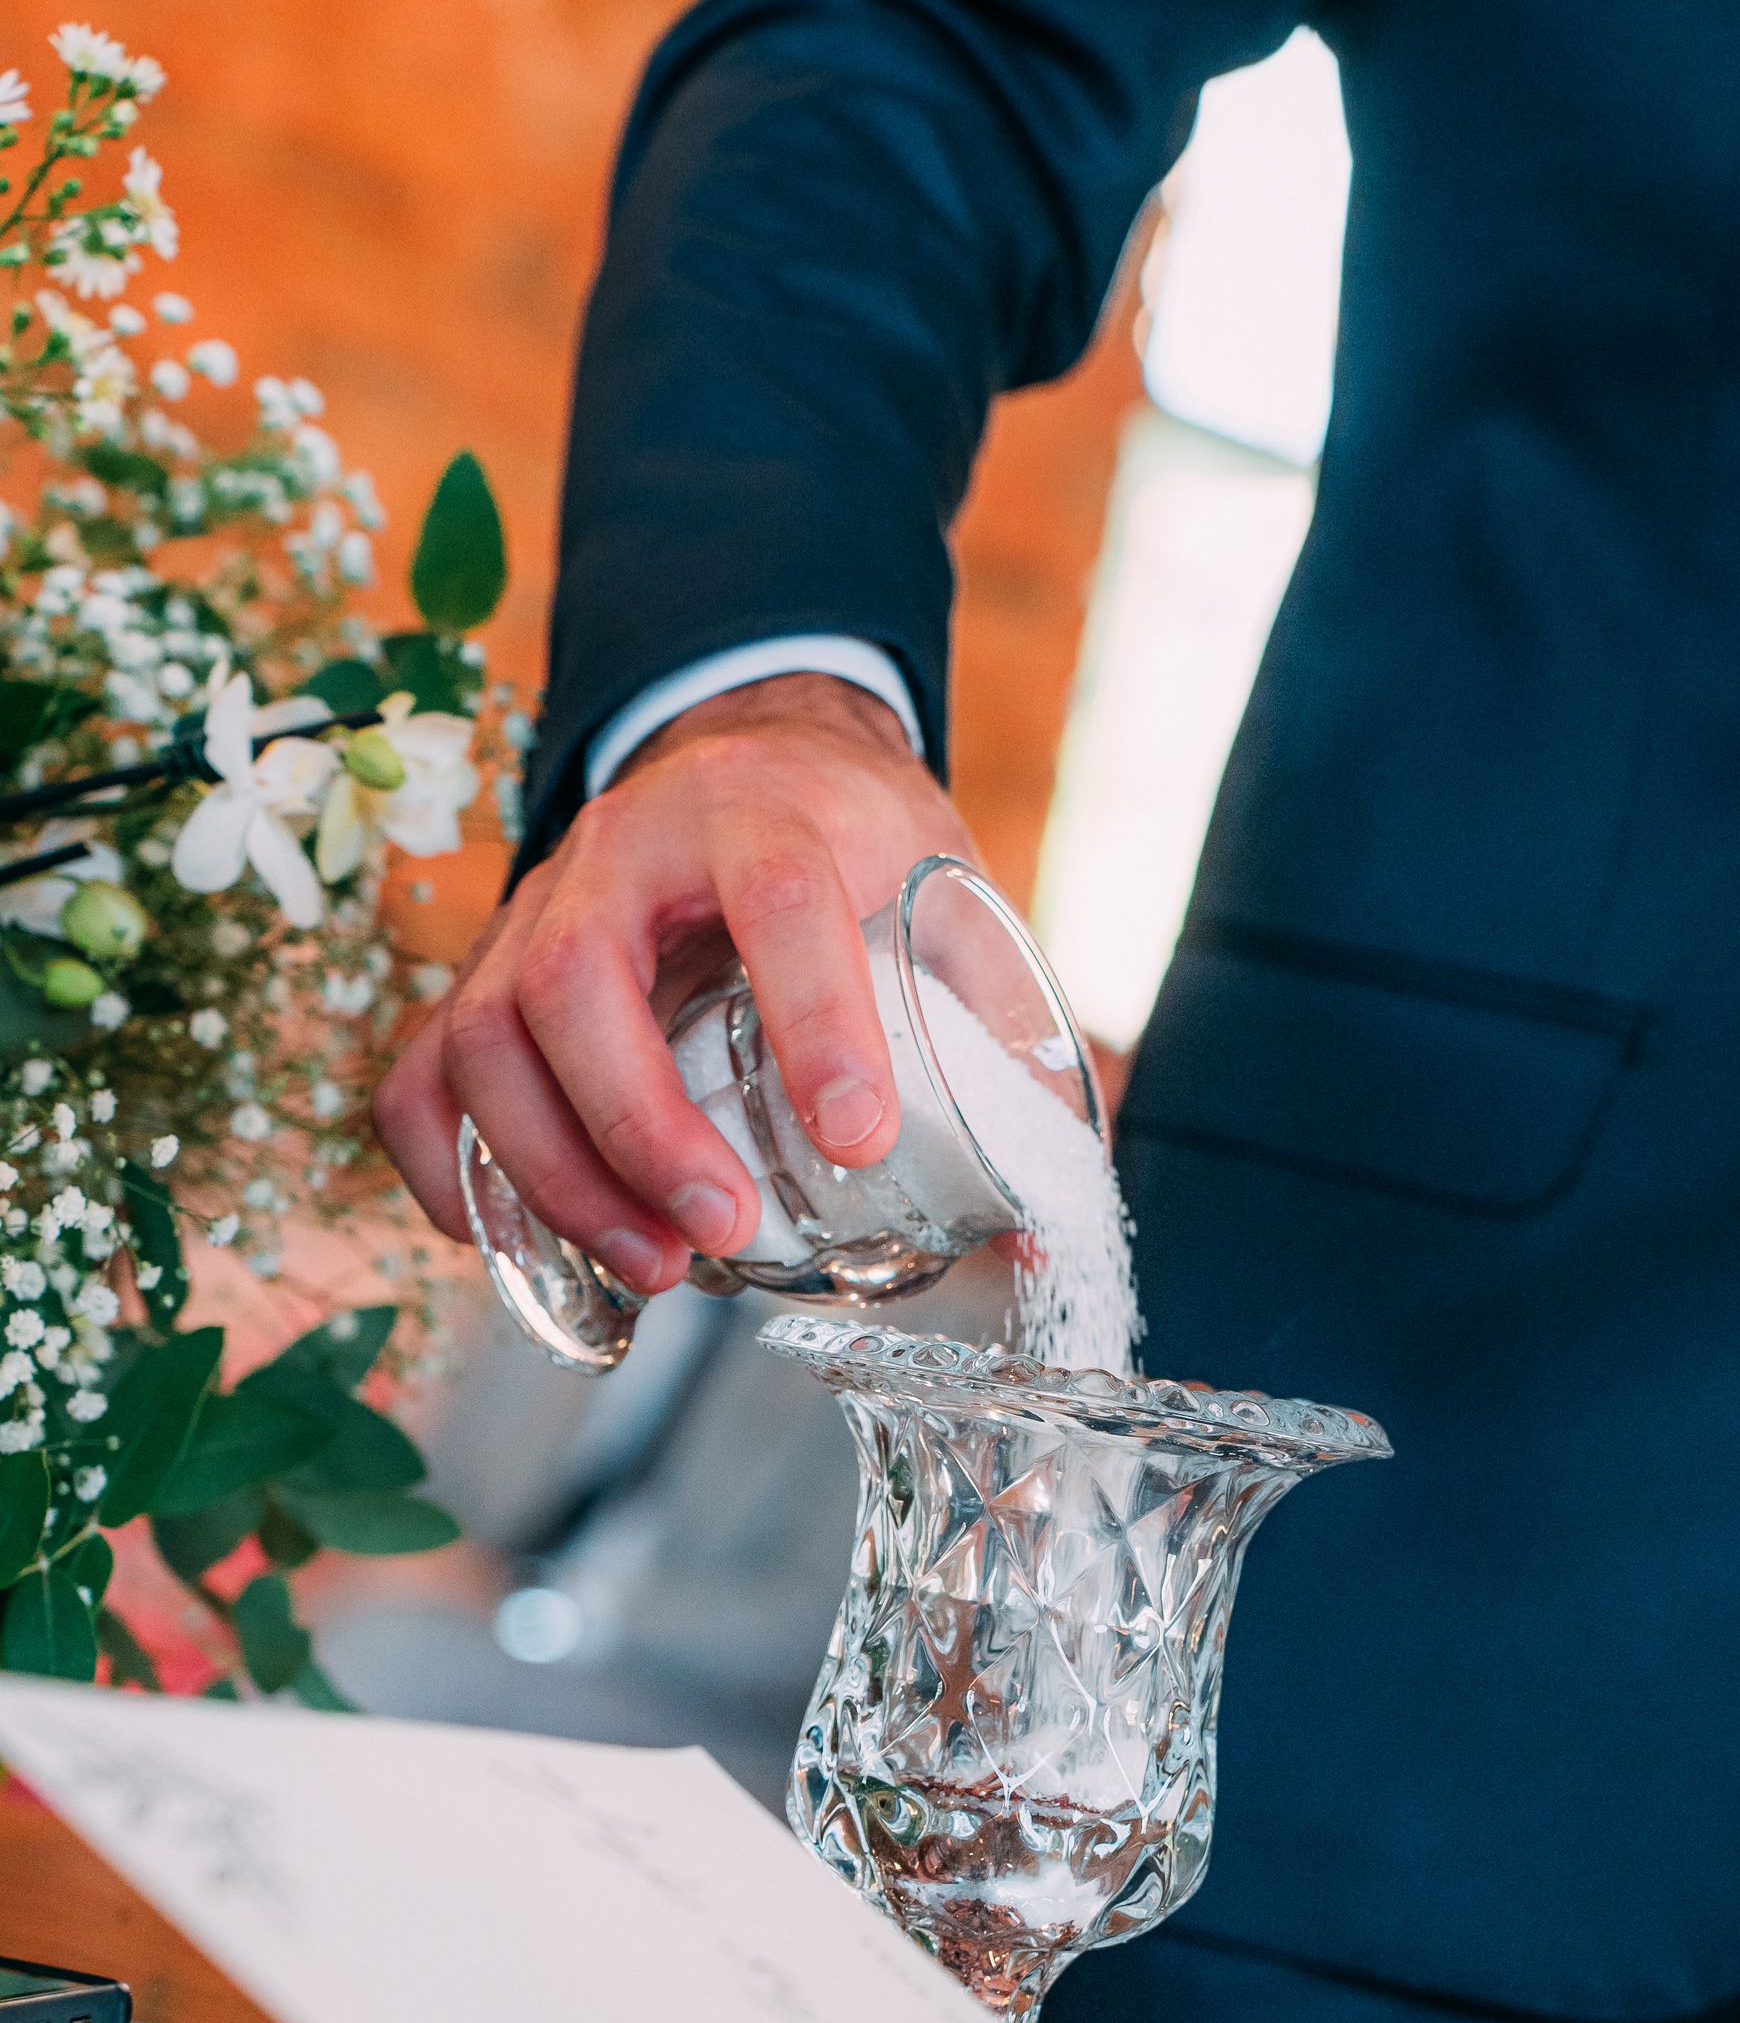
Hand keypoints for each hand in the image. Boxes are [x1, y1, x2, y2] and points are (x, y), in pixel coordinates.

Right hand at [374, 673, 973, 1295]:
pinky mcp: (487, 972)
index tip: (854, 1140)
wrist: (749, 755)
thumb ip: (990, 1039)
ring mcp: (534, 908)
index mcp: (761, 810)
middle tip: (718, 1237)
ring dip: (554, 1172)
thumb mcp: (941, 893)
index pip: (776, 897)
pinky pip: (421, 1071)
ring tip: (648, 1267)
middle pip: (576, 979)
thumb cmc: (850, 842)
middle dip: (640, 1130)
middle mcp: (622, 849)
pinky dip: (445, 1170)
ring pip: (484, 1035)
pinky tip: (511, 1244)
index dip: (814, 1021)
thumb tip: (1037, 1231)